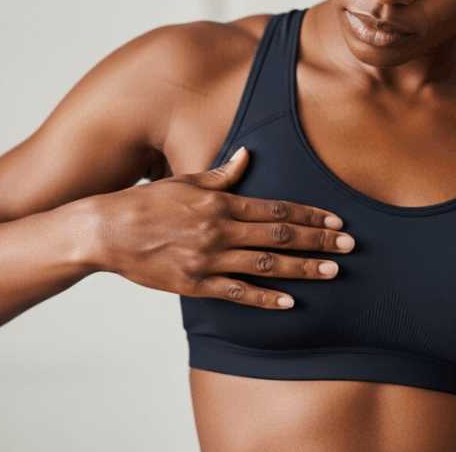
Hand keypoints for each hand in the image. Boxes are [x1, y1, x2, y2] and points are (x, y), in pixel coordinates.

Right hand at [89, 147, 353, 308]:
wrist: (106, 231)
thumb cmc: (147, 203)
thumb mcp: (186, 180)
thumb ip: (222, 173)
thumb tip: (248, 154)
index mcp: (221, 203)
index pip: (276, 210)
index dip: (310, 216)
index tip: (336, 222)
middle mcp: (220, 231)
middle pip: (280, 237)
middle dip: (318, 242)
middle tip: (349, 247)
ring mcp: (208, 259)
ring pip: (265, 266)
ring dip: (302, 269)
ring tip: (332, 272)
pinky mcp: (195, 284)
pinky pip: (237, 294)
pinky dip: (265, 298)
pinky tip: (290, 302)